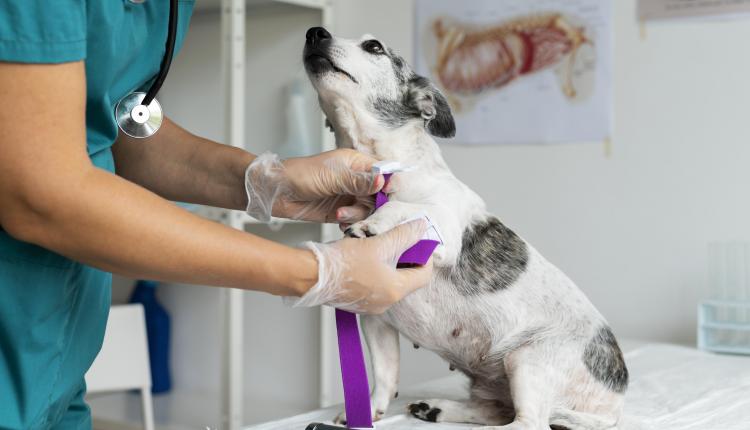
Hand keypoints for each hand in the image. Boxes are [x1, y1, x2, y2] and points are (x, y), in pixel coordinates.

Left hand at [244, 149, 383, 222]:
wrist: (275, 192)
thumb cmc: (299, 175)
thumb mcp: (332, 177)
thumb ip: (358, 181)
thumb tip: (382, 180)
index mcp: (356, 163)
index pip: (384, 172)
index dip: (390, 185)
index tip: (390, 197)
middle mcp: (355, 180)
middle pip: (379, 195)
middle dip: (373, 206)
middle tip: (363, 213)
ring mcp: (348, 196)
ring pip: (368, 210)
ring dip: (357, 215)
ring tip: (340, 215)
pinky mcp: (340, 211)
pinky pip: (355, 220)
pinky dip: (350, 223)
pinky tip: (340, 222)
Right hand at [288, 219, 432, 313]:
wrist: (310, 275)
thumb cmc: (342, 261)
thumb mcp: (378, 243)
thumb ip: (403, 235)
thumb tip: (421, 227)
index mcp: (395, 290)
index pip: (424, 274)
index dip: (425, 255)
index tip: (417, 241)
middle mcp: (386, 303)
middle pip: (408, 278)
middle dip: (406, 258)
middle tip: (398, 240)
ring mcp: (371, 305)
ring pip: (391, 281)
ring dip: (390, 263)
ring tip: (379, 246)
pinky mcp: (358, 302)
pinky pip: (376, 287)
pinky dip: (377, 272)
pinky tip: (366, 257)